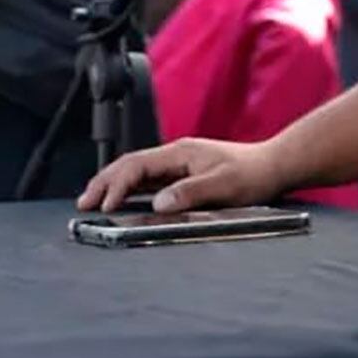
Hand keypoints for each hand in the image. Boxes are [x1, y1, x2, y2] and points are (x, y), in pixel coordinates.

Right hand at [76, 138, 285, 213]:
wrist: (274, 166)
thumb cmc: (253, 174)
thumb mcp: (224, 186)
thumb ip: (190, 192)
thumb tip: (158, 203)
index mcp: (180, 152)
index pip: (138, 165)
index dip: (117, 184)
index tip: (105, 205)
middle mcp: (175, 155)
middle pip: (130, 165)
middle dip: (104, 182)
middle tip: (84, 203)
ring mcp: (178, 165)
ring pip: (137, 172)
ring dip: (114, 185)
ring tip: (94, 202)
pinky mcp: (184, 175)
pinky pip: (149, 181)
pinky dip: (130, 190)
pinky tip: (123, 201)